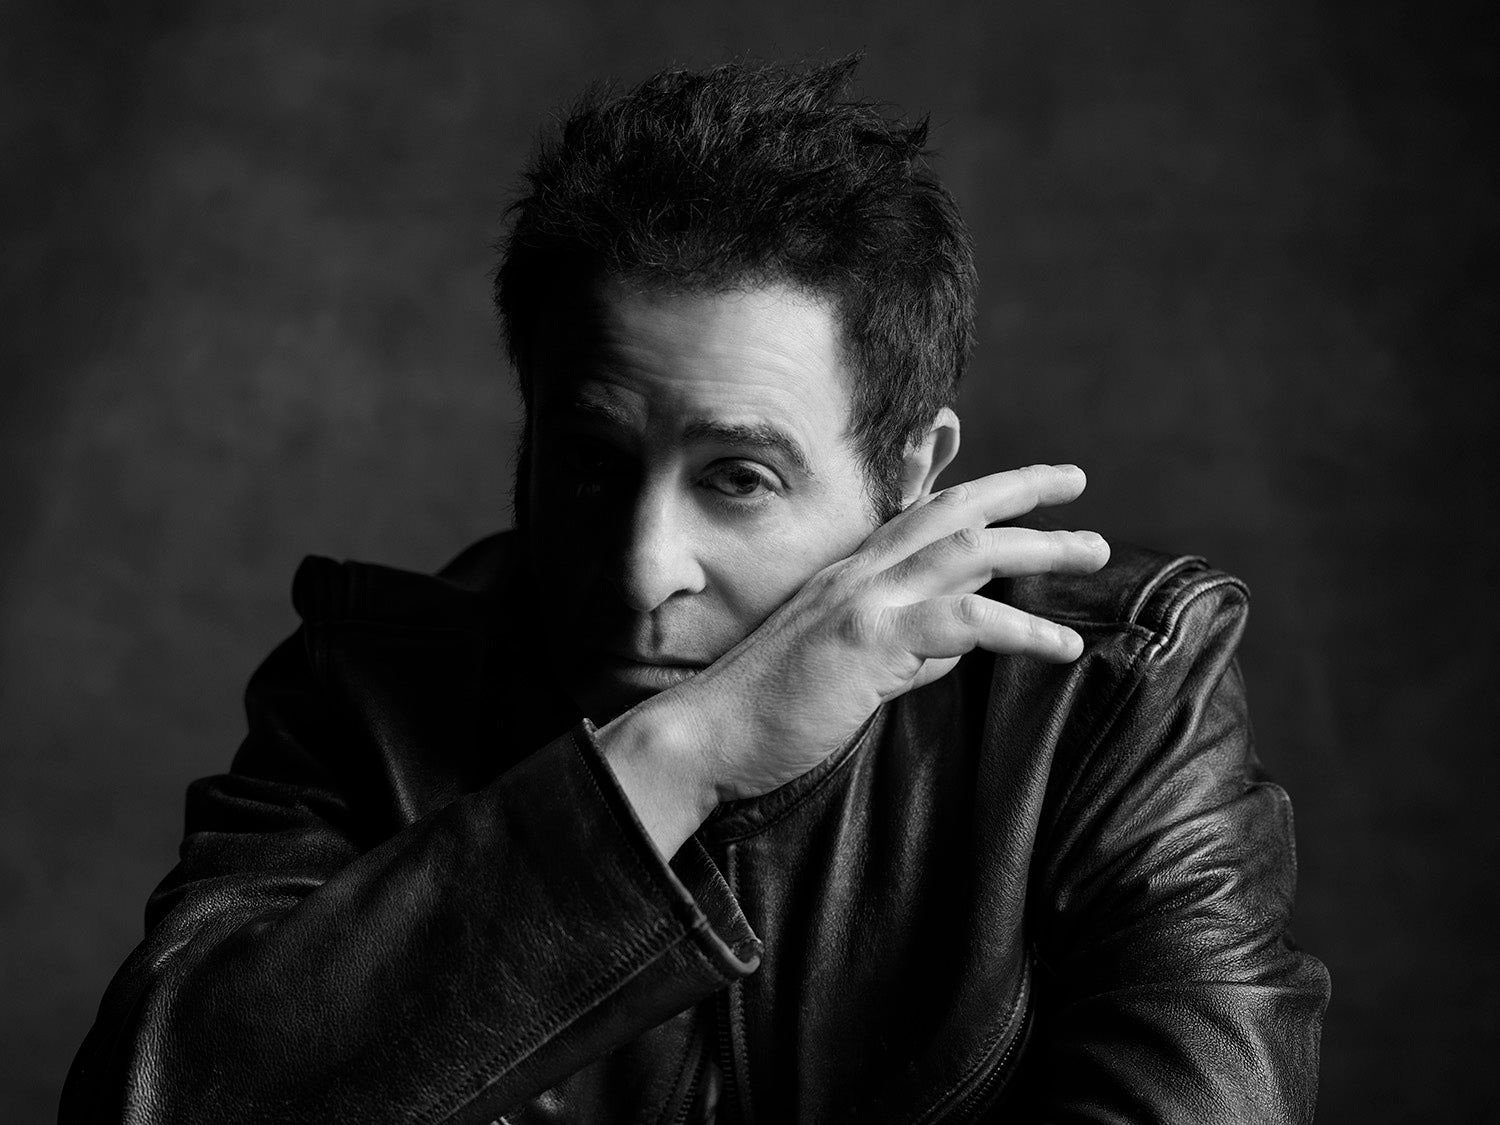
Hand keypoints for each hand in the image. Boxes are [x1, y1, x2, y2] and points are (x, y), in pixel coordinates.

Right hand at [599, 464, 1108, 853]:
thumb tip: (957, 645)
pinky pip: (963, 622)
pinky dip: (1021, 628)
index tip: (1027, 489)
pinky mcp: (869, 641)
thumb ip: (904, 651)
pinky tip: (1063, 644)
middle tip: (1078, 481)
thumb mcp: (847, 670)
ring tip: (1095, 550)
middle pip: (953, 511)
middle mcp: (857, 574)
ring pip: (967, 551)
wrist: (705, 737)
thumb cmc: (769, 712)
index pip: (922, 515)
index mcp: (848, 576)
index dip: (979, 494)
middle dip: (1021, 491)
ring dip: (1039, 546)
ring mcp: (862, 602)